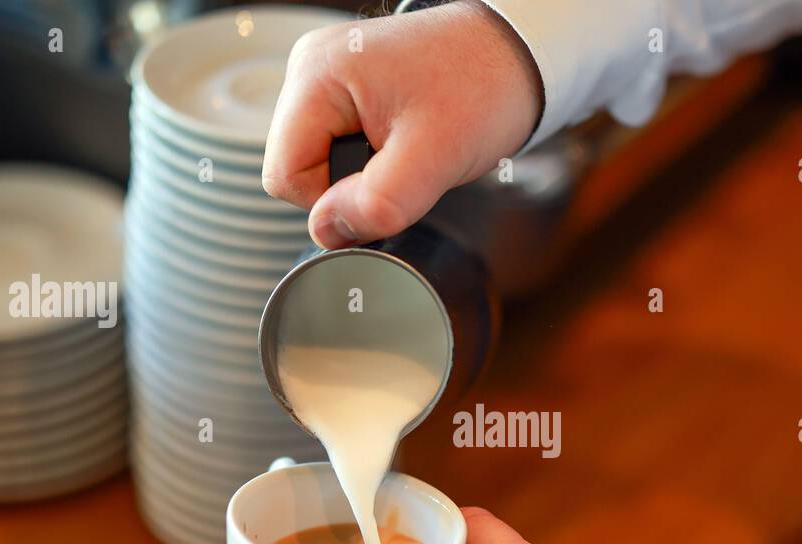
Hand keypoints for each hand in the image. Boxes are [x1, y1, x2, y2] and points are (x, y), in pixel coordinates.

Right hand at [261, 1, 542, 247]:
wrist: (518, 55)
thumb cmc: (483, 88)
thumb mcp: (434, 157)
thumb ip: (376, 203)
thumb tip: (325, 231)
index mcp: (318, 75)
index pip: (284, 175)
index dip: (332, 202)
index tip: (387, 188)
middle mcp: (311, 68)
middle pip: (297, 168)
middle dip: (350, 187)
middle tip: (406, 164)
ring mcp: (326, 77)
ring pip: (318, 162)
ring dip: (362, 175)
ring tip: (409, 150)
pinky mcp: (346, 89)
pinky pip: (337, 146)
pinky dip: (370, 160)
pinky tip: (402, 142)